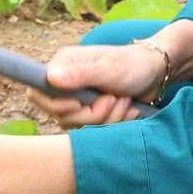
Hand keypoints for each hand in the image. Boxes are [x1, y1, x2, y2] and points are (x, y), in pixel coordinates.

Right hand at [33, 43, 163, 129]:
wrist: (155, 73)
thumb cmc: (132, 65)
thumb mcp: (109, 70)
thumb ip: (80, 75)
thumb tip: (50, 78)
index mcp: (63, 65)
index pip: (37, 91)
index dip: (55, 105)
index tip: (79, 103)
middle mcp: (66, 82)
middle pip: (60, 114)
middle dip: (90, 114)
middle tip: (112, 99)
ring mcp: (78, 98)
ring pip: (78, 124)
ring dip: (106, 118)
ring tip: (123, 100)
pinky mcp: (90, 111)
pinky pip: (93, 129)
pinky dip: (113, 122)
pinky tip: (126, 108)